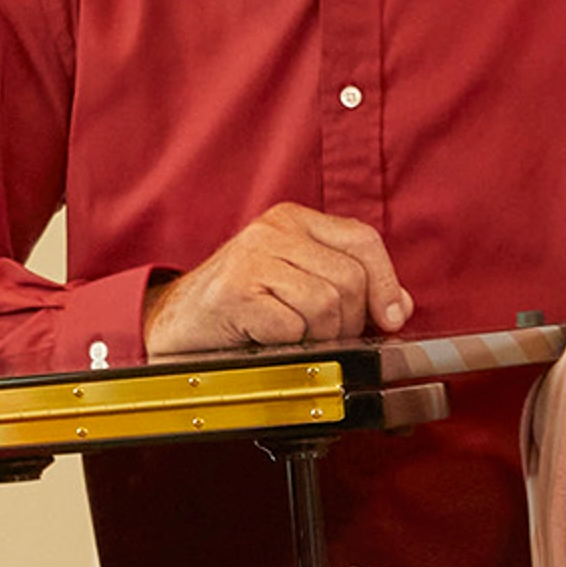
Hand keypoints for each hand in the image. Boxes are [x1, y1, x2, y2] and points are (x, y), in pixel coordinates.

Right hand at [143, 203, 413, 356]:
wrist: (168, 326)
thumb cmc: (235, 310)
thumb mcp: (293, 284)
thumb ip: (344, 285)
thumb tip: (397, 307)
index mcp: (291, 220)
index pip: (363, 241)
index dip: (386, 283)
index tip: (390, 318)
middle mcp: (272, 229)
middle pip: (350, 279)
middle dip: (348, 322)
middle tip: (324, 339)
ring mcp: (251, 256)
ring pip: (326, 304)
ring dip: (317, 338)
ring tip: (291, 341)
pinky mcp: (235, 291)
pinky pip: (292, 327)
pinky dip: (287, 346)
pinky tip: (265, 341)